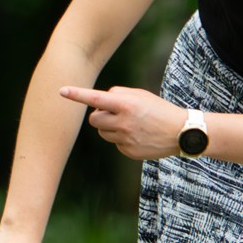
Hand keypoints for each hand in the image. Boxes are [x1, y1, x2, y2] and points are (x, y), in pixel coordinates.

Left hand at [60, 85, 186, 160]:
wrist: (181, 133)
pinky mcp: (128, 151)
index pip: (96, 98)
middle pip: (94, 119)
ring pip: (102, 133)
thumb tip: (100, 102)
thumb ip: (118, 95)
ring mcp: (125, 139)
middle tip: (114, 114)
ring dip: (110, 128)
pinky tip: (138, 136)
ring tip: (130, 125)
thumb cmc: (159, 110)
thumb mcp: (141, 95)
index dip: (77, 95)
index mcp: (126, 105)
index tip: (62, 91)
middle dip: (99, 116)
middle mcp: (123, 122)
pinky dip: (122, 139)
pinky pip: (115, 143)